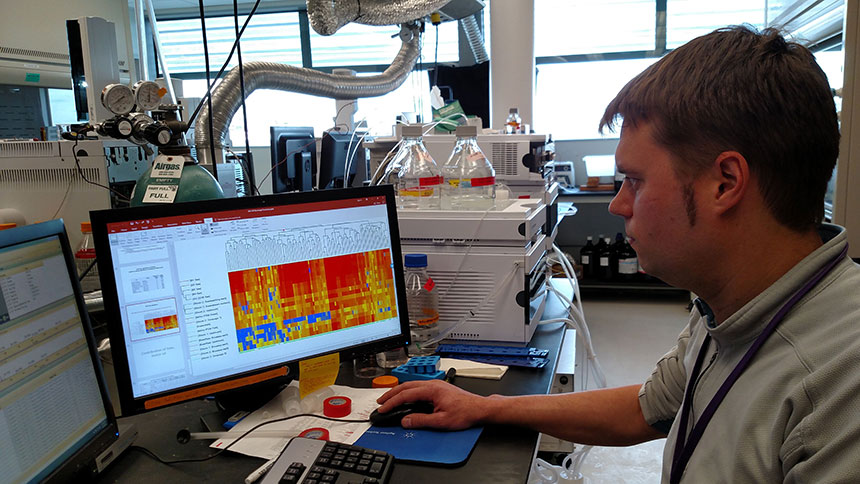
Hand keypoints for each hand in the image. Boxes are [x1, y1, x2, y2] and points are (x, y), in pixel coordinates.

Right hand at [376, 380, 491, 429]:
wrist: (479, 408)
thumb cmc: (465, 412)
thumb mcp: (441, 421)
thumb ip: (421, 421)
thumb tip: (406, 421)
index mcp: (431, 390)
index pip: (405, 394)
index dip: (392, 402)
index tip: (383, 409)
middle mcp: (432, 384)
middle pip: (406, 386)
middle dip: (391, 394)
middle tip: (380, 402)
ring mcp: (435, 385)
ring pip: (411, 385)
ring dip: (398, 392)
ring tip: (389, 399)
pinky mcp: (438, 388)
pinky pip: (418, 387)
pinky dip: (407, 392)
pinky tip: (405, 397)